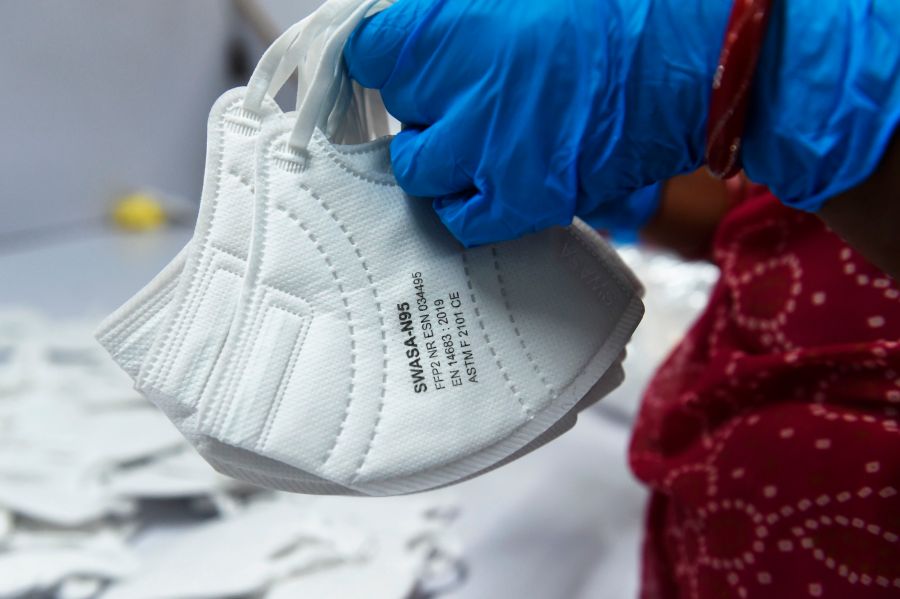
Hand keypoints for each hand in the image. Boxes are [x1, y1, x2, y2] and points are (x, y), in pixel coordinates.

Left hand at [344, 0, 728, 245]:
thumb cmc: (617, 7)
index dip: (380, 59)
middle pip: (400, 112)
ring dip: (442, 156)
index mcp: (444, 26)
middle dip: (428, 105)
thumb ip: (461, 13)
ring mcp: (482, 153)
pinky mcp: (518, 200)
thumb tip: (419, 28)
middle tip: (468, 96)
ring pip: (420, 169)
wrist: (692, 55)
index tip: (393, 65)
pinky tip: (497, 182)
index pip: (365, 51)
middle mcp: (452, 92)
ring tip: (483, 141)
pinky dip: (470, 204)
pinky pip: (461, 217)